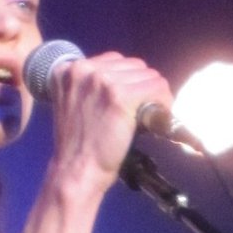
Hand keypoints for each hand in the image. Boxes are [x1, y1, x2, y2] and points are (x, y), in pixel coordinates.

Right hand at [46, 52, 174, 188]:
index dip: (127, 82)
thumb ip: (92, 86)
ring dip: (153, 96)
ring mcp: (102, 81)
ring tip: (145, 117)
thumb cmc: (79, 145)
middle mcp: (83, 69)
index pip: (114, 61)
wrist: (77, 171)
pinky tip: (157, 118)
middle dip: (140, 87)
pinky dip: (164, 103)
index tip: (129, 102)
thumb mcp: (75, 104)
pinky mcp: (120, 96)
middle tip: (139, 112)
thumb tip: (130, 80)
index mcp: (69, 68)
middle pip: (134, 65)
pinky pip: (157, 88)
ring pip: (149, 75)